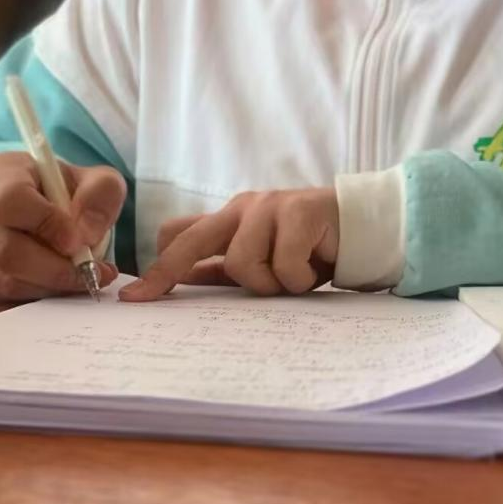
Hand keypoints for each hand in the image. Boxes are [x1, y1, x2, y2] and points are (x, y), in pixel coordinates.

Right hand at [0, 151, 123, 300]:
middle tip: (90, 271)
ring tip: (82, 277)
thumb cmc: (63, 190)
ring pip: (1, 276)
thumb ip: (101, 195)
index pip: (10, 199)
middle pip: (3, 248)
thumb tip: (86, 234)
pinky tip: (58, 282)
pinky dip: (35, 293)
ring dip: (48, 284)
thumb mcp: (94, 180)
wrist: (36, 205)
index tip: (77, 241)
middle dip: (53, 268)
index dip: (45, 224)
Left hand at [119, 188, 338, 300]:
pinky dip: (299, 279)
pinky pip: (284, 265)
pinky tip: (317, 267)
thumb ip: (225, 267)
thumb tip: (181, 280)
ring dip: (270, 283)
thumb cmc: (313, 249)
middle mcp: (244, 208)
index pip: (180, 233)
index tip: (136, 296)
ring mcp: (271, 206)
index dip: (159, 265)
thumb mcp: (265, 261)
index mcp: (232, 219)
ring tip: (295, 277)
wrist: (366, 230)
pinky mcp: (300, 212)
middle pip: (191, 239)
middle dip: (167, 271)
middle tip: (143, 297)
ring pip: (242, 262)